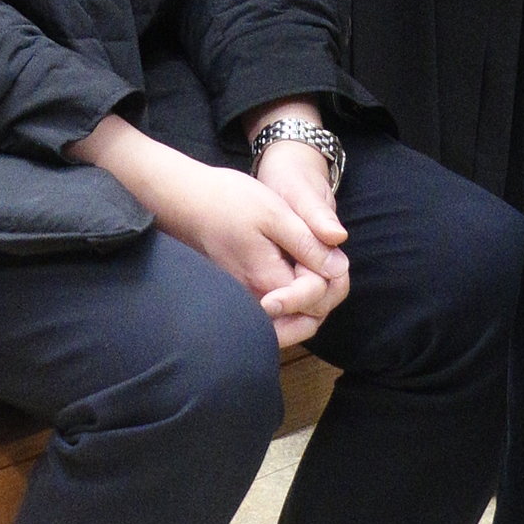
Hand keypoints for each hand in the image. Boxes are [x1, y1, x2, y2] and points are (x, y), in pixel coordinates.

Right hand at [71, 113, 348, 347]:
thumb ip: (308, 244)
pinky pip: (272, 316)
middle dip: (325, 296)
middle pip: (306, 321)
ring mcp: (244, 303)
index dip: (332, 276)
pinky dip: (290, 304)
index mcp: (268, 281)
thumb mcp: (275, 213)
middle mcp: (255, 301)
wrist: (185, 200)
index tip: (329, 251)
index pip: (317, 299)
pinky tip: (293, 277)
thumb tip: (338, 268)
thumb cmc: (227, 201)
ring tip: (314, 270)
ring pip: (289, 323)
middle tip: (327, 263)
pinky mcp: (238, 297)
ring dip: (309, 303)